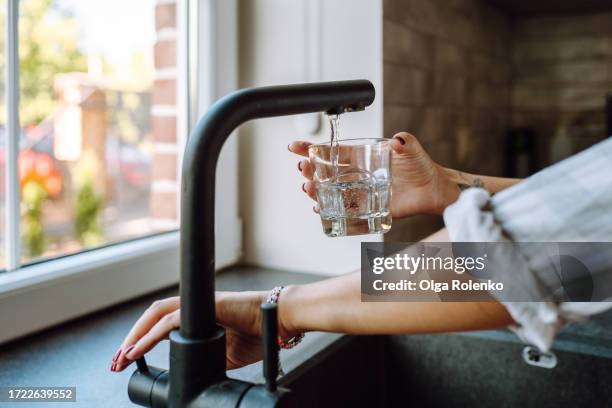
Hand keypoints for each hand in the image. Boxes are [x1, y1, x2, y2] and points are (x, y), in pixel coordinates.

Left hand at [110, 291, 289, 371]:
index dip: (141, 339)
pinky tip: (138, 350)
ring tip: (121, 358)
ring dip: (135, 336)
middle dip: (130, 339)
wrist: (279, 322)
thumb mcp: (224, 355)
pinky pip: (172, 320)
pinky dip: (151, 336)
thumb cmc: (258, 333)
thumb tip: (186, 372)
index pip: (161, 323)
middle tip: (115, 362)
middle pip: (152, 316)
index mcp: (197, 317)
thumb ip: (202, 357)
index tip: (127, 360)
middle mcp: (195, 307)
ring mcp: (200, 306)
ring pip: (156, 315)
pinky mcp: (208, 307)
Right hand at [289, 132, 459, 217]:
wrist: (432, 188)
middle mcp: (357, 174)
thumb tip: (398, 140)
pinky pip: (344, 210)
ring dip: (316, 190)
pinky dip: (330, 209)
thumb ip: (404, 142)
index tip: (296, 147)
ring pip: (331, 191)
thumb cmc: (420, 165)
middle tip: (301, 168)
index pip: (333, 152)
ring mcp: (360, 191)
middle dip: (310, 169)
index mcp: (362, 157)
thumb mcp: (411, 149)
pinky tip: (319, 208)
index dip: (313, 148)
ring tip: (307, 188)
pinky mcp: (367, 207)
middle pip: (327, 172)